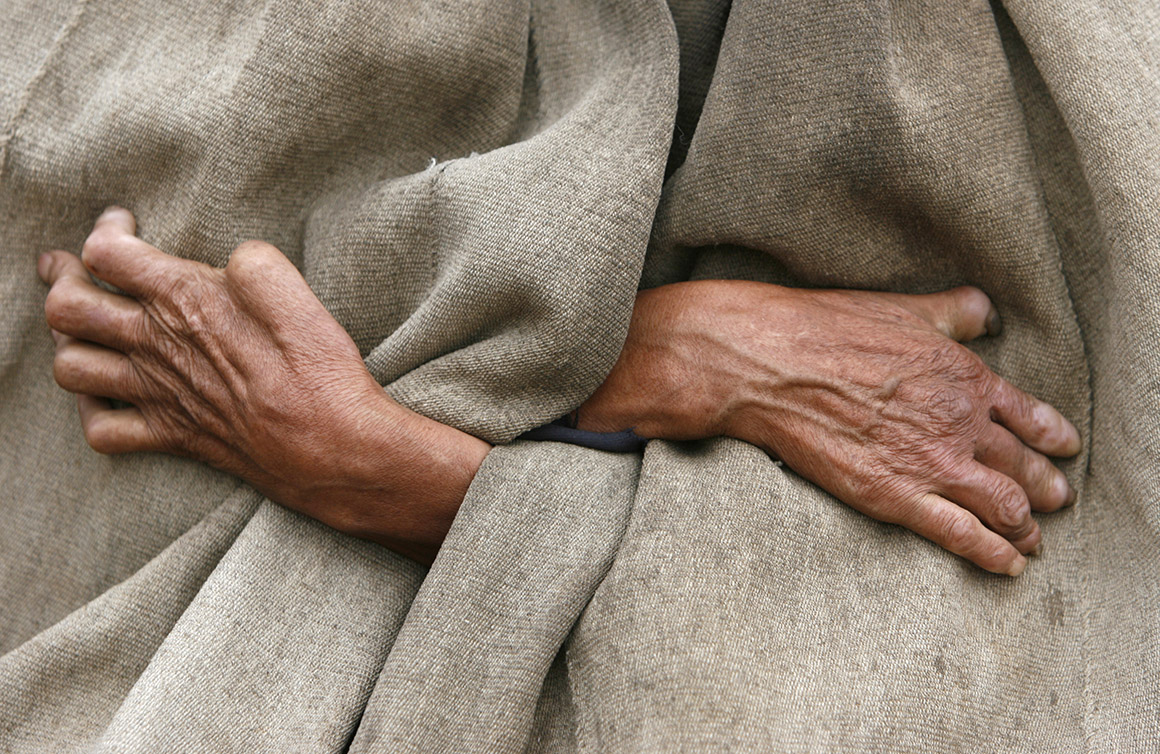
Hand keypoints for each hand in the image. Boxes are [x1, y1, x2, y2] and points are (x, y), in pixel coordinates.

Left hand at [39, 208, 489, 563]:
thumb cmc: (321, 371)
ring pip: (69, 366)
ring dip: (68, 342)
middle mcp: (157, 346)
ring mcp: (158, 395)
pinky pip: (100, 430)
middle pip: (66, 306)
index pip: (106, 253)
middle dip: (61, 277)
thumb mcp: (295, 292)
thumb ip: (252, 262)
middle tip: (72, 266)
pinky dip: (93, 410)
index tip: (125, 222)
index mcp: (184, 300)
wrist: (333, 449)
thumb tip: (231, 262)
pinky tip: (108, 395)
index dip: (107, 228)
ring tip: (85, 328)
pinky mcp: (172, 436)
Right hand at [579, 280, 1080, 575]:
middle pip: (1024, 466)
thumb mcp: (901, 307)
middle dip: (1046, 488)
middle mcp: (960, 423)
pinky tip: (1008, 564)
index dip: (1053, 437)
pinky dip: (994, 554)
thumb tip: (985, 314)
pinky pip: (962, 535)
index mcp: (965, 376)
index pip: (1029, 415)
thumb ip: (952, 312)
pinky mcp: (896, 497)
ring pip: (1005, 506)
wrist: (770, 363)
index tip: (1064, 448)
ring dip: (1026, 526)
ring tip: (1032, 539)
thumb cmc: (829, 329)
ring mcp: (931, 463)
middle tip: (1054, 500)